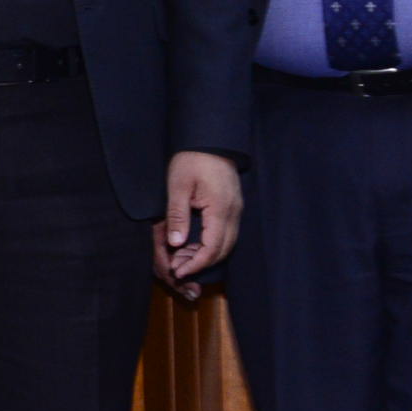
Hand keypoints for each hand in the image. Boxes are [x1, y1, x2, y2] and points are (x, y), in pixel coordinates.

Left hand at [151, 150, 242, 298]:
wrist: (210, 139)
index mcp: (220, 210)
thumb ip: (178, 216)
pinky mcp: (232, 206)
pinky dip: (210, 243)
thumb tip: (176, 244)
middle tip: (177, 268)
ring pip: (226, 243)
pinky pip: (225, 233)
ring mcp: (235, 210)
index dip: (196, 264)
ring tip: (181, 258)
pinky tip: (192, 244)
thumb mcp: (178, 187)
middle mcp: (233, 213)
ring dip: (205, 255)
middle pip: (222, 250)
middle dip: (200, 263)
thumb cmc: (192, 159)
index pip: (212, 249)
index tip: (177, 271)